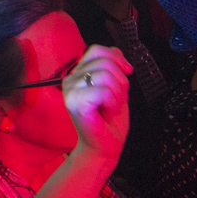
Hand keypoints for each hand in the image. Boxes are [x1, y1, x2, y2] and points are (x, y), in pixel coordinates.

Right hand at [61, 44, 132, 160]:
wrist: (104, 147)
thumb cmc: (108, 120)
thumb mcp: (115, 87)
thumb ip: (112, 67)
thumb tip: (117, 52)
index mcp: (77, 74)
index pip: (96, 50)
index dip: (116, 58)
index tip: (127, 72)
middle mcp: (70, 80)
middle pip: (105, 62)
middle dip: (120, 81)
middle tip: (114, 100)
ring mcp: (70, 91)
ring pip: (106, 75)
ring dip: (117, 95)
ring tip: (109, 108)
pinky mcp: (76, 103)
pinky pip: (104, 91)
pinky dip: (112, 104)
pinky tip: (106, 114)